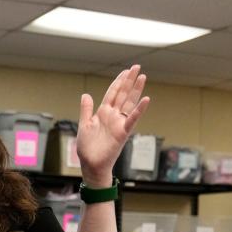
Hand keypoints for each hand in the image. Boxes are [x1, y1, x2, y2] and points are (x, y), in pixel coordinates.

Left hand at [76, 65, 149, 184]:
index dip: (118, 82)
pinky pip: (132, 119)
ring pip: (129, 103)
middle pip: (123, 94)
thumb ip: (86, 109)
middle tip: (137, 67)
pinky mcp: (122, 133)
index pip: (112, 93)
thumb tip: (86, 94)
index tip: (125, 71)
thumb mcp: (84, 124)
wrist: (91, 164)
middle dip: (129, 81)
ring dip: (136, 90)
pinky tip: (146, 99)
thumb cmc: (87, 148)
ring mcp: (119, 123)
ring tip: (143, 77)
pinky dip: (139, 110)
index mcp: (103, 113)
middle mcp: (113, 116)